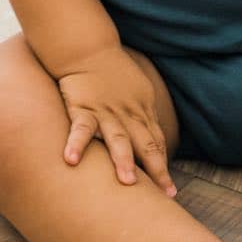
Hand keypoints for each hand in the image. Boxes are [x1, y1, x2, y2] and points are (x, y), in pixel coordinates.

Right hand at [56, 45, 177, 197]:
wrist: (90, 49)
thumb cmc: (114, 71)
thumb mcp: (139, 91)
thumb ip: (144, 116)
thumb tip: (154, 139)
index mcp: (142, 111)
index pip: (157, 142)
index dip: (164, 165)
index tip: (170, 190)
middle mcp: (127, 114)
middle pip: (146, 143)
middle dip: (156, 169)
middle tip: (165, 193)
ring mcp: (105, 112)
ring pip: (117, 138)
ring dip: (123, 159)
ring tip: (128, 182)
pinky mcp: (82, 108)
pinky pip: (80, 128)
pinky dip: (76, 144)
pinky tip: (71, 161)